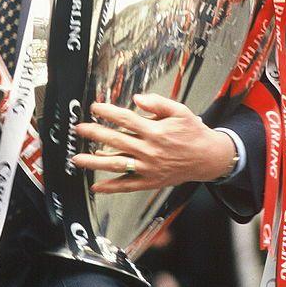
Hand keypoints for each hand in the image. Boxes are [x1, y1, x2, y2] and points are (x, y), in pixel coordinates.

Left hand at [71, 93, 236, 193]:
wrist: (208, 158)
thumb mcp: (180, 111)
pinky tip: (96, 186)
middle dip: (94, 133)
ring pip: (117, 165)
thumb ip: (158, 103)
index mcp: (156, 131)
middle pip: (116, 140)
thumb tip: (136, 99)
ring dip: (95, 162)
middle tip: (80, 129)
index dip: (108, 112)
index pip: (125, 119)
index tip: (94, 108)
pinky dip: (111, 187)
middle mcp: (150, 150)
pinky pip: (127, 185)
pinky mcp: (150, 181)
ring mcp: (148, 168)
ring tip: (77, 159)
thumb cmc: (193, 132)